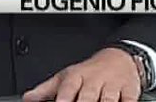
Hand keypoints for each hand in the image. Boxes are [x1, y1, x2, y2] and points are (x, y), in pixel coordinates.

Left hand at [22, 47, 140, 101]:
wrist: (119, 57)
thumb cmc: (89, 71)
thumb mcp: (65, 76)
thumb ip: (45, 90)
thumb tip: (26, 98)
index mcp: (76, 77)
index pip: (67, 89)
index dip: (63, 100)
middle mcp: (94, 80)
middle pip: (87, 97)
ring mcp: (112, 85)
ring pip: (108, 100)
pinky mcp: (129, 90)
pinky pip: (128, 100)